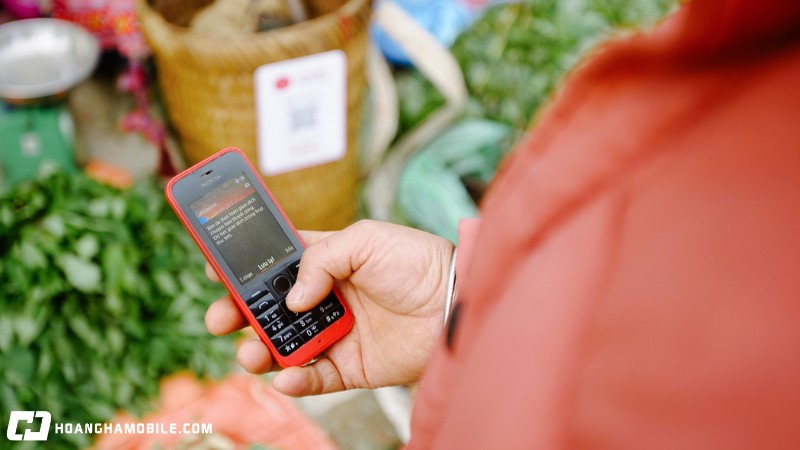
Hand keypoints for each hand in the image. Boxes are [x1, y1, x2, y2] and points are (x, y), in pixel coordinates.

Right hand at [204, 220, 454, 396]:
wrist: (454, 301)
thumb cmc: (416, 262)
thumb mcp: (364, 239)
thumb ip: (320, 259)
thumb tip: (292, 299)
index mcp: (326, 261)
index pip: (276, 263)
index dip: (244, 267)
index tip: (214, 270)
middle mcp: (326, 298)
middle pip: (270, 308)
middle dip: (238, 313)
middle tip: (221, 318)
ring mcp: (336, 333)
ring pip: (284, 346)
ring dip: (259, 349)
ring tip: (251, 351)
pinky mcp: (351, 366)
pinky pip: (314, 378)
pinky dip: (295, 381)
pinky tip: (286, 377)